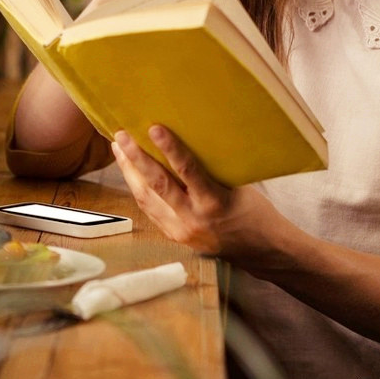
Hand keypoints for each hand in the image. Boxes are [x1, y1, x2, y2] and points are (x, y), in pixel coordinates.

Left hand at [111, 124, 281, 259]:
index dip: (170, 149)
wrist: (260, 250)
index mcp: (215, 202)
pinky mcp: (174, 236)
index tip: (154, 128)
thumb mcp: (237, 186)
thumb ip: (210, 169)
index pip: (188, 171)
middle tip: (121, 135)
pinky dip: (138, 188)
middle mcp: (194, 218)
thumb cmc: (253, 211)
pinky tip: (130, 172)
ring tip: (118, 148)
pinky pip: (150, 209)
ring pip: (146, 198)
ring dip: (129, 172)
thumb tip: (186, 139)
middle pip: (157, 185)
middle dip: (136, 158)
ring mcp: (181, 230)